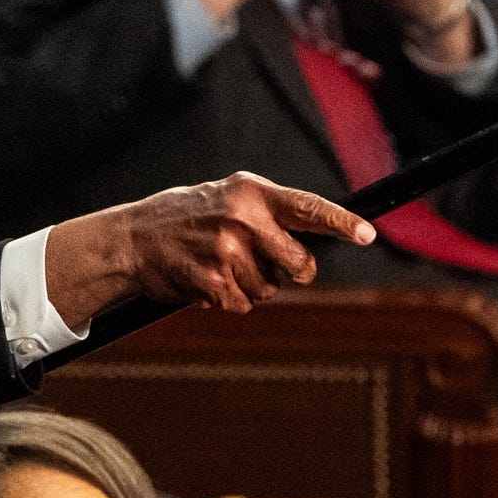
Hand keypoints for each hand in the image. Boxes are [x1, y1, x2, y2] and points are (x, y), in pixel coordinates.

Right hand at [44, 172, 375, 328]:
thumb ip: (269, 214)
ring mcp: (227, 251)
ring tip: (218, 265)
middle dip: (289, 272)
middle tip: (260, 261)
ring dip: (251, 286)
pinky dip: (229, 300)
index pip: (307, 207)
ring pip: (270, 290)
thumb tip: (312, 241)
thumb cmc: (184, 219)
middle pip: (299, 265)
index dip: (341, 223)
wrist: (130, 239)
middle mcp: (243, 218)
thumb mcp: (227, 199)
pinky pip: (243, 305)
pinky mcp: (213, 282)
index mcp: (251, 192)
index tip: (368, 233)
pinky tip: (205, 281)